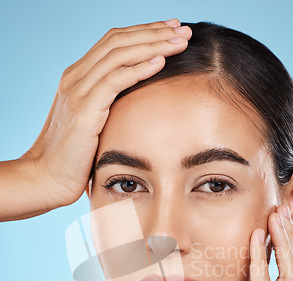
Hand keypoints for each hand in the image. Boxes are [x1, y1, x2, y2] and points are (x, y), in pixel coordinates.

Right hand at [24, 19, 191, 208]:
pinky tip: (161, 61)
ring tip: (180, 41)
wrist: (46, 177)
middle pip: (118, 41)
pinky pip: (115, 80)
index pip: (114, 43)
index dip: (144, 33)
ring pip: (119, 54)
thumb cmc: (73, 158)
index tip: (171, 31)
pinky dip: (139, 69)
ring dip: (153, 45)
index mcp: (78, 78)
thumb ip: (107, 108)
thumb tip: (134, 106)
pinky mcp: (84, 109)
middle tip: (183, 29)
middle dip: (154, 32)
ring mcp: (78, 91)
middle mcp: (76, 77)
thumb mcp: (92, 125)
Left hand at [159, 204, 292, 280]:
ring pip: (290, 277)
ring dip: (284, 243)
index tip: (277, 222)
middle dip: (292, 240)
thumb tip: (229, 276)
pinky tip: (255, 237)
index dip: (289, 250)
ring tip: (275, 216)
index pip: (291, 280)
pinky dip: (261, 259)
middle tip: (282, 210)